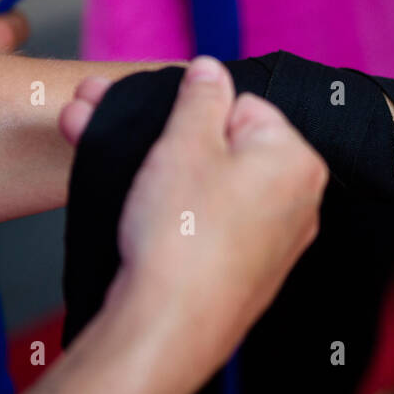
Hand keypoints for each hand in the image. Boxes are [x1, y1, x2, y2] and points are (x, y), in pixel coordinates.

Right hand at [59, 57, 327, 388]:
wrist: (168, 325)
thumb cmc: (184, 236)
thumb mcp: (186, 143)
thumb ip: (200, 97)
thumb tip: (210, 68)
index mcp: (296, 160)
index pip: (245, 108)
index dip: (194, 112)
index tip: (156, 117)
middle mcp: (297, 199)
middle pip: (224, 145)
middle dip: (164, 131)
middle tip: (104, 112)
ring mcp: (271, 238)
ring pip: (209, 183)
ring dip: (158, 164)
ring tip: (96, 139)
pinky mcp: (242, 268)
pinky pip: (206, 221)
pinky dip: (173, 209)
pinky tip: (135, 204)